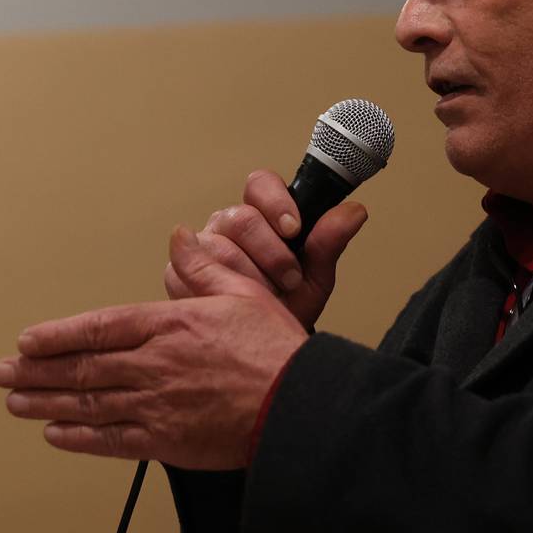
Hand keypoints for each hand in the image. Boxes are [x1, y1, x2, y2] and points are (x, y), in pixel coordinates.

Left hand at [0, 227, 306, 468]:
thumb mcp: (246, 293)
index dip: (57, 335)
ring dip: (45, 403)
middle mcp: (153, 365)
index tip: (28, 341)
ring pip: (87, 404)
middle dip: (35, 371)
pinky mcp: (165, 441)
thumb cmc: (277, 352)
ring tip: (16, 403)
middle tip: (3, 373)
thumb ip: (206, 268)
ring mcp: (155, 406)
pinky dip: (78, 437)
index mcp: (170, 325)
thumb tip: (183, 240)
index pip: (99, 327)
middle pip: (82, 367)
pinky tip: (56, 434)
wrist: (297, 406)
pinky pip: (109, 440)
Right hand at [164, 169, 367, 329]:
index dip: (276, 202)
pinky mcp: (178, 272)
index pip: (260, 184)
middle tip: (289, 279)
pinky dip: (221, 292)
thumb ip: (329, 243)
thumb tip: (354, 212)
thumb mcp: (315, 278)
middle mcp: (227, 225)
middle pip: (241, 217)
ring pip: (219, 246)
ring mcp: (201, 247)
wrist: (262, 348)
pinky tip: (235, 304)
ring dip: (250, 278)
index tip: (294, 228)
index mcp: (262, 215)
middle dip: (271, 252)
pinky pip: (193, 272)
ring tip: (267, 298)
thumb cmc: (287, 306)